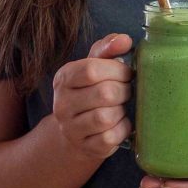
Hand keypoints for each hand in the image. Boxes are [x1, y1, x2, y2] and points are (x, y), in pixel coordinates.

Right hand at [51, 34, 132, 160]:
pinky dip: (123, 129)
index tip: (126, 73)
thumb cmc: (91, 91)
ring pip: (106, 117)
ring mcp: (71, 128)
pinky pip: (111, 137)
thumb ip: (109, 48)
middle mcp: (61, 104)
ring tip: (121, 106)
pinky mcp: (85, 147)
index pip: (91, 69)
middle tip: (126, 91)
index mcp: (63, 78)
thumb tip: (125, 40)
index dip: (117, 70)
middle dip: (124, 91)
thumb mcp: (95, 65)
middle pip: (104, 93)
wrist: (76, 131)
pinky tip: (120, 123)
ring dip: (122, 110)